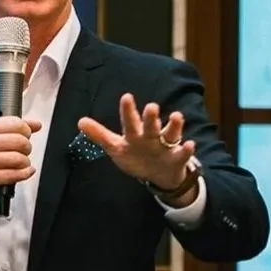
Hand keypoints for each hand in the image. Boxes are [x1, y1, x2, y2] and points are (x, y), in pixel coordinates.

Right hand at [0, 116, 41, 206]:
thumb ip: (14, 128)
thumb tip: (36, 124)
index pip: (16, 123)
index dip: (26, 130)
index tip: (26, 135)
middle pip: (20, 141)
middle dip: (27, 148)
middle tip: (23, 151)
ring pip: (19, 158)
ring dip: (26, 163)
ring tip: (21, 163)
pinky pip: (14, 175)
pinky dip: (24, 174)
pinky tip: (24, 172)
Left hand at [78, 94, 196, 195]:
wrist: (159, 174)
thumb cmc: (137, 155)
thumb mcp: (116, 147)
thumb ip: (100, 135)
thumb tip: (80, 121)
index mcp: (136, 133)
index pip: (130, 121)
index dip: (128, 110)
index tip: (127, 97)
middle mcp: (152, 136)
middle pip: (151, 125)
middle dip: (151, 117)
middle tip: (151, 106)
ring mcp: (166, 146)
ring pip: (171, 134)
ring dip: (174, 126)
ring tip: (176, 116)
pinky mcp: (177, 159)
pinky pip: (183, 154)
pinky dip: (187, 150)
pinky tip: (190, 145)